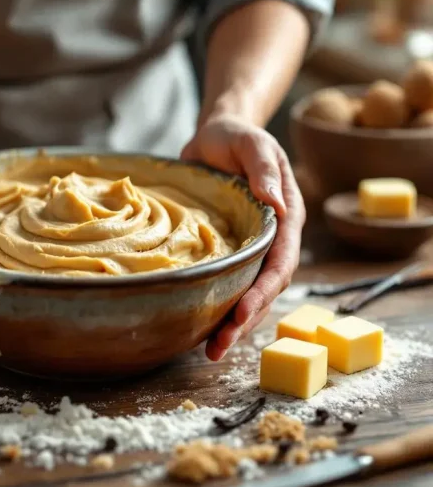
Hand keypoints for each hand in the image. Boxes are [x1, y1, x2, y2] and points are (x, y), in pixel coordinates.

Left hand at [181, 114, 305, 360]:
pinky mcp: (229, 252)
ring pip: (247, 293)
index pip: (280, 264)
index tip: (241, 316)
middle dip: (244, 321)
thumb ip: (263, 169)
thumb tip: (276, 202)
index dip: (262, 292)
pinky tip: (200, 328)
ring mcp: (251, 248)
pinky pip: (228, 284)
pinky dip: (217, 306)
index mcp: (285, 218)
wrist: (216, 136)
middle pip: (265, 289)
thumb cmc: (235, 137)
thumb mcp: (251, 144)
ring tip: (210, 351)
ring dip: (232, 323)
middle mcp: (272, 239)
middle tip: (218, 348)